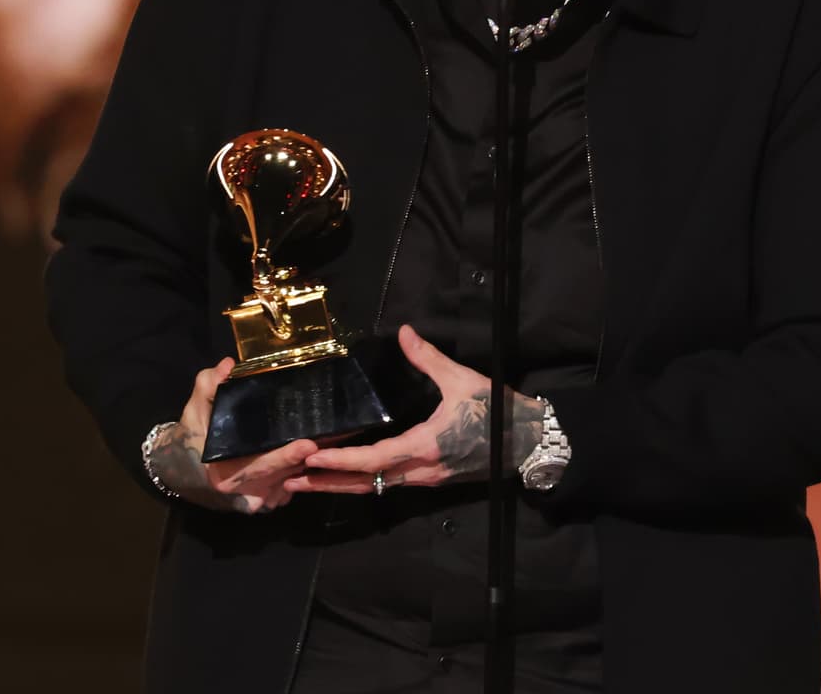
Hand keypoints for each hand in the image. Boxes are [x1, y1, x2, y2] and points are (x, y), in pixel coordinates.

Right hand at [148, 357, 316, 513]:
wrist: (185, 469)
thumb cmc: (194, 437)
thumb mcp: (195, 410)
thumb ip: (209, 386)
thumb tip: (228, 365)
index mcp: (225, 475)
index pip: (260, 466)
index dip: (285, 457)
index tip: (307, 445)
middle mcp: (243, 493)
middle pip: (281, 477)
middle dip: (304, 460)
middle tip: (326, 441)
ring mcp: (257, 501)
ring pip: (288, 484)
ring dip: (305, 467)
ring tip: (327, 445)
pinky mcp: (266, 502)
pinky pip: (288, 489)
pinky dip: (299, 475)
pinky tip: (309, 458)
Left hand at [285, 324, 542, 494]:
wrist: (530, 443)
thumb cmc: (497, 412)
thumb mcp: (463, 381)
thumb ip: (429, 359)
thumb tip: (404, 333)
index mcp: (424, 447)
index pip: (374, 460)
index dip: (340, 462)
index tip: (310, 460)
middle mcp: (421, 470)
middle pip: (366, 483)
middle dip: (327, 484)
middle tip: (290, 482)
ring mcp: (427, 479)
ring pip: (376, 488)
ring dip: (342, 487)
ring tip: (308, 483)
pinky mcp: (433, 478)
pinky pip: (390, 485)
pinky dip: (364, 482)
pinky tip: (348, 477)